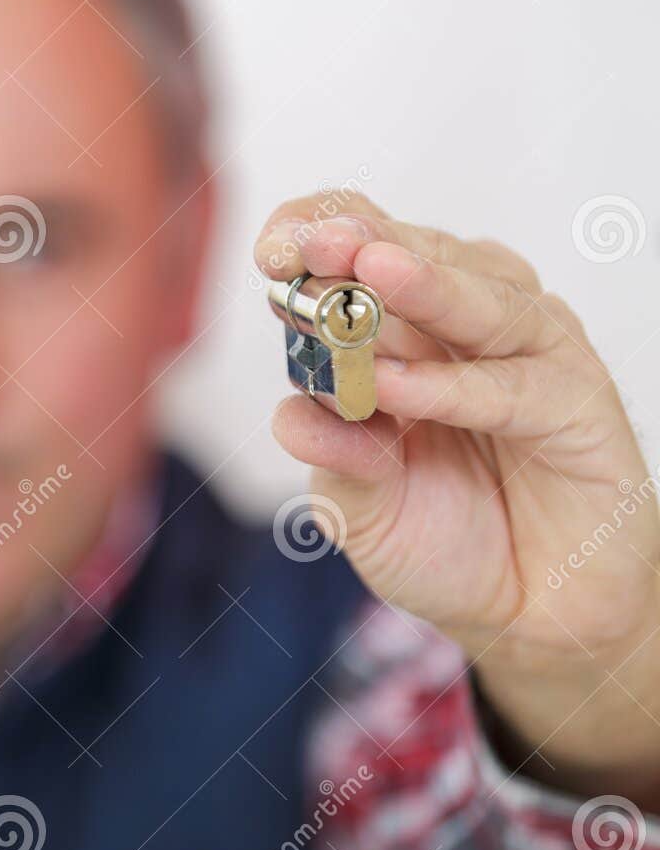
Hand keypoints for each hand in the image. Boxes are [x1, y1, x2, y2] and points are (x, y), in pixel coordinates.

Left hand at [256, 192, 659, 800]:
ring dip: (423, 284)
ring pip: (480, 299)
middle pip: (420, 255)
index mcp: (404, 329)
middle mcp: (467, 327)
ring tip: (370, 272)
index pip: (363, 250)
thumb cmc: (442, 539)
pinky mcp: (578, 404)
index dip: (319, 235)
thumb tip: (291, 413)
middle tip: (319, 242)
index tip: (271, 251)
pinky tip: (397, 385)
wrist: (527, 614)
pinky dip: (452, 384)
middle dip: (363, 242)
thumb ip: (332, 457)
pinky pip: (513, 385)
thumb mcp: (359, 505)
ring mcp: (528, 357)